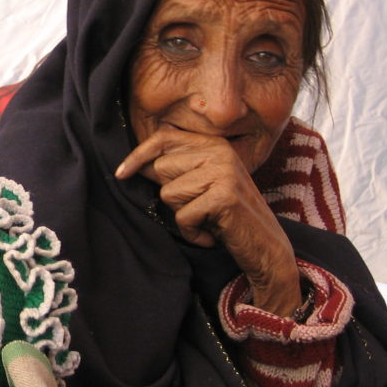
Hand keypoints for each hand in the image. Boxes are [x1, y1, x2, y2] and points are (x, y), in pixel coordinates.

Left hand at [116, 127, 300, 315]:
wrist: (266, 247)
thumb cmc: (227, 217)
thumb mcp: (201, 185)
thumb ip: (175, 170)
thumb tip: (135, 164)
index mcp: (213, 144)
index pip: (163, 139)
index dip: (137, 156)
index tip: (120, 174)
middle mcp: (220, 152)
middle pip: (161, 169)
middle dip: (172, 196)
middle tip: (200, 206)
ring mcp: (224, 172)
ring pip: (169, 194)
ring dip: (183, 215)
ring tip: (208, 219)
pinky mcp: (224, 196)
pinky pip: (183, 216)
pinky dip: (192, 232)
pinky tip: (210, 234)